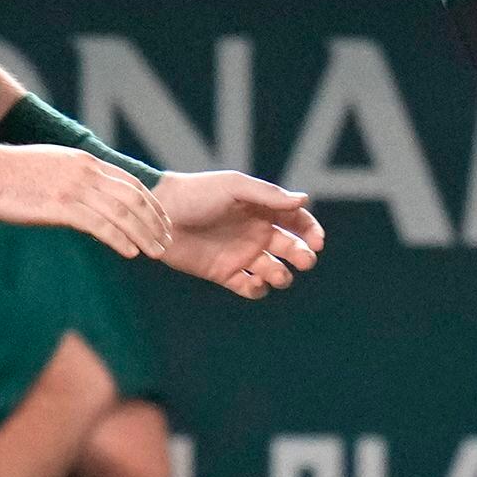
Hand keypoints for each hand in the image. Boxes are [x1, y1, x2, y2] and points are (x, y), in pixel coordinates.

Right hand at [0, 144, 173, 259]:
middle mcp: (86, 172)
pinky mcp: (62, 206)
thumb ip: (76, 178)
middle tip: (167, 240)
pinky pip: (100, 225)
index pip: (131, 183)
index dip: (152, 203)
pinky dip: (119, 239)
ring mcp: (75, 188)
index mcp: (86, 161)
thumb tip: (91, 197)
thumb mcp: (53, 166)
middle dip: (155, 221)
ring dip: (143, 234)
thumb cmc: (12, 173)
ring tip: (156, 252)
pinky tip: (130, 252)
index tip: (163, 221)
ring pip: (122, 213)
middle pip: (133, 198)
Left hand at [150, 169, 323, 297]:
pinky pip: (250, 288)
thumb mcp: (234, 187)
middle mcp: (255, 233)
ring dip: (283, 275)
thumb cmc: (196, 193)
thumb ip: (268, 195)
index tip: (317, 242)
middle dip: (303, 256)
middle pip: (291, 249)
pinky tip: (256, 282)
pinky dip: (259, 289)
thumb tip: (304, 200)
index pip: (297, 221)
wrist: (159, 214)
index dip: (311, 232)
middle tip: (304, 260)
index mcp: (261, 210)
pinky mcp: (224, 274)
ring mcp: (241, 255)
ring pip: (275, 271)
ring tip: (274, 273)